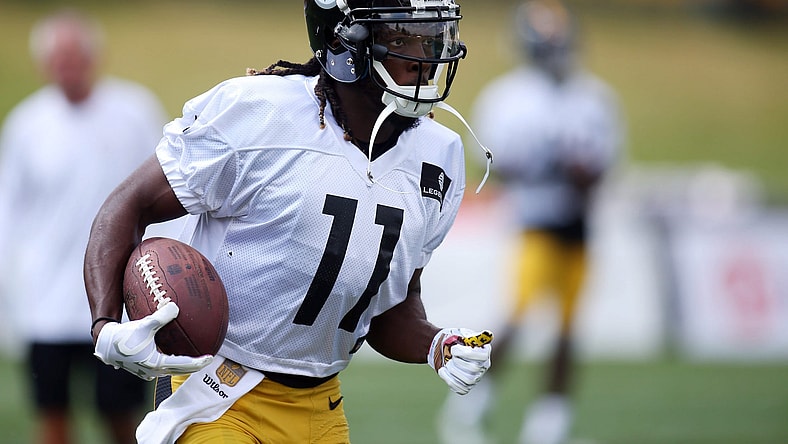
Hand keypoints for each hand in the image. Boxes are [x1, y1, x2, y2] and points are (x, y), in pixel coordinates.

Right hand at [93, 301, 213, 379]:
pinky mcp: (142, 368)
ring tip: (194, 358)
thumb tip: (176, 306)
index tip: (211, 357)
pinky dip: (172, 362)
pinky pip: (163, 366)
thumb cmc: (124, 336)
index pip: (184, 365)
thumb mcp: (144, 324)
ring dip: (183, 365)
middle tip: (207, 359)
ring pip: (171, 370)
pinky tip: (174, 353)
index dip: (199, 362)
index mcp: (156, 364)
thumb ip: (161, 316)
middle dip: (195, 365)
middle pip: (180, 370)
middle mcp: (153, 371)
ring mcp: (147, 371)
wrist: (104, 344)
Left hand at [428, 328, 492, 394]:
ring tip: (447, 362)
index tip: (453, 349)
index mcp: (484, 351)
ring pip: (468, 380)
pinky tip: (443, 370)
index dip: (466, 353)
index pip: (482, 356)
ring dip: (453, 371)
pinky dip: (449, 380)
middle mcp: (483, 365)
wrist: (444, 350)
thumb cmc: (454, 340)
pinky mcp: (467, 386)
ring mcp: (476, 377)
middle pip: (474, 368)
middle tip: (449, 355)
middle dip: (458, 361)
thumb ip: (469, 336)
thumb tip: (487, 334)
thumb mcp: (460, 334)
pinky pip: (461, 389)